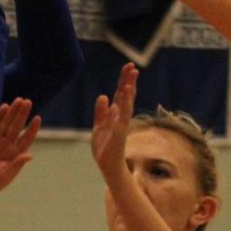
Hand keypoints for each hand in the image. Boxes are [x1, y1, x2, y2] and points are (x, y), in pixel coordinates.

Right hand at [0, 98, 40, 198]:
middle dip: (22, 114)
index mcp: (14, 156)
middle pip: (17, 127)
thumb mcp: (3, 177)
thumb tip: (30, 155)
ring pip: (6, 124)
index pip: (26, 139)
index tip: (37, 118)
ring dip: (12, 112)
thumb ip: (16, 166)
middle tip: (27, 101)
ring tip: (19, 100)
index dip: (32, 129)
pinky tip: (4, 106)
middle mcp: (7, 147)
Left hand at [91, 63, 137, 181]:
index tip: (128, 67)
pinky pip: (123, 114)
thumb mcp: (98, 126)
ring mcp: (121, 123)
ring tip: (132, 74)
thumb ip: (100, 112)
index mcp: (115, 115)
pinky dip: (125, 103)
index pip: (120, 94)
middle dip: (128, 80)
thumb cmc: (104, 148)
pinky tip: (126, 92)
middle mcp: (120, 117)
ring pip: (127, 102)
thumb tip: (103, 96)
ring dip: (129, 88)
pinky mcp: (120, 131)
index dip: (124, 81)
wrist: (107, 165)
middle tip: (132, 66)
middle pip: (125, 95)